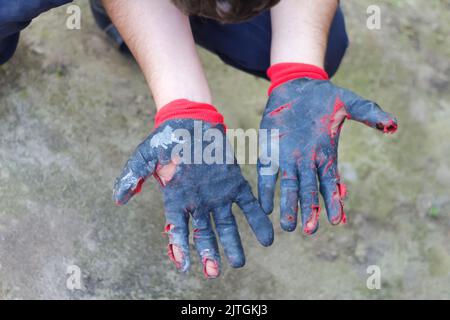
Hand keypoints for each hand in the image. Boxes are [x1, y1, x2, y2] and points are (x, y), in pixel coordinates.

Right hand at [114, 100, 273, 277]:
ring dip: (232, 243)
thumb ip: (132, 176)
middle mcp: (198, 203)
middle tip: (213, 272)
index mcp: (177, 200)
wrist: (189, 122)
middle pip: (204, 233)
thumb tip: (118, 199)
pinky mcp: (235, 183)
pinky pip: (248, 204)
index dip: (179, 246)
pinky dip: (257, 219)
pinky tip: (266, 235)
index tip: (183, 265)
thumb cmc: (165, 140)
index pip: (178, 228)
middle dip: (208, 252)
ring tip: (238, 262)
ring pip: (226, 225)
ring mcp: (218, 195)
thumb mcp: (145, 157)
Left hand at [258, 63, 396, 233]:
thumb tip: (393, 125)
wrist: (295, 86)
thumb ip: (368, 113)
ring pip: (289, 186)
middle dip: (310, 210)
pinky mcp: (269, 151)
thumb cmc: (323, 97)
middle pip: (309, 190)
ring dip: (288, 206)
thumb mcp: (347, 102)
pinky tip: (265, 208)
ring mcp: (287, 159)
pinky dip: (266, 190)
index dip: (334, 201)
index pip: (331, 183)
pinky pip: (267, 174)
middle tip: (309, 230)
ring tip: (287, 225)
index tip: (337, 220)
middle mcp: (307, 162)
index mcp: (326, 155)